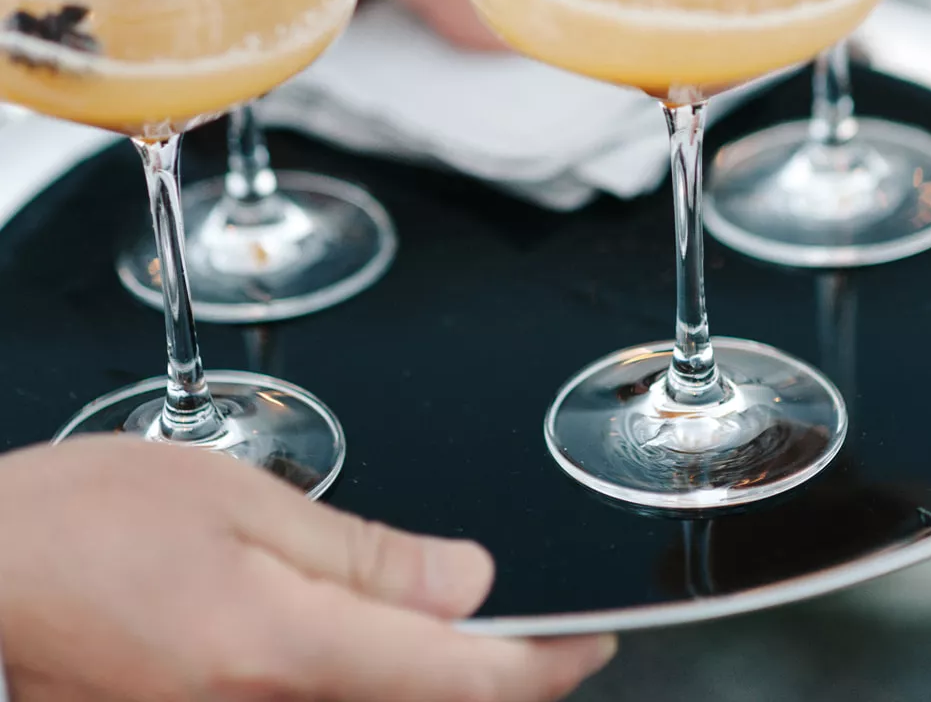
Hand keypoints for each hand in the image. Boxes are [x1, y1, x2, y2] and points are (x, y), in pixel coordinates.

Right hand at [0, 437, 614, 700]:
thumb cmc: (85, 524)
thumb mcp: (238, 499)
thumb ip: (363, 552)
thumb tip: (466, 582)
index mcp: (285, 652)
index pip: (458, 680)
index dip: (544, 662)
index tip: (593, 636)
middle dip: (501, 679)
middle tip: (546, 633)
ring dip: (438, 683)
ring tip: (474, 633)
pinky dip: (375, 688)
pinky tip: (378, 648)